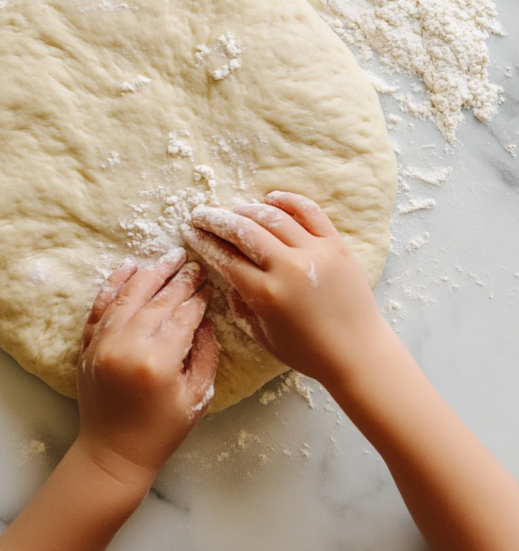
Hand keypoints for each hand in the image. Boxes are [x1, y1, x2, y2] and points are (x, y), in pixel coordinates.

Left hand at [76, 249, 219, 486]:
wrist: (113, 453)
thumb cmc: (161, 431)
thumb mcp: (197, 396)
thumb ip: (206, 354)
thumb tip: (205, 318)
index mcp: (157, 362)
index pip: (182, 316)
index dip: (198, 299)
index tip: (209, 285)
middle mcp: (126, 347)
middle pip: (157, 302)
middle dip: (180, 281)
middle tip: (195, 265)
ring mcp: (102, 344)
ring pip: (129, 296)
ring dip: (151, 273)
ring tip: (170, 258)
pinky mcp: (88, 345)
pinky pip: (101, 306)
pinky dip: (114, 284)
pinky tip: (130, 266)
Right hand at [183, 192, 385, 390]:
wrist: (358, 351)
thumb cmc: (309, 351)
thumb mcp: (263, 337)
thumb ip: (240, 307)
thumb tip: (229, 279)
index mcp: (267, 294)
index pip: (226, 258)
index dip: (204, 242)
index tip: (191, 232)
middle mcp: (288, 267)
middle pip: (243, 231)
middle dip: (216, 220)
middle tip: (201, 214)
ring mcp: (315, 252)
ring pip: (272, 217)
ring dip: (246, 210)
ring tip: (233, 210)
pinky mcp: (336, 244)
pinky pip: (310, 212)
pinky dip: (288, 201)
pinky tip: (270, 199)